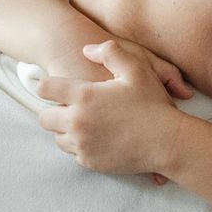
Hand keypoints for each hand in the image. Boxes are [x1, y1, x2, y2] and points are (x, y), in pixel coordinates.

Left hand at [35, 40, 187, 177]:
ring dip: (67, 131)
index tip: (55, 88)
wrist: (167, 143)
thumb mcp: (136, 68)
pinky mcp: (90, 162)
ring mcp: (82, 144)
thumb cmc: (153, 104)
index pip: (45, 89)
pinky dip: (82, 147)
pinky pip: (75, 154)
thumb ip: (110, 52)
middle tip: (71, 109)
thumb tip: (86, 50)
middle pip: (44, 119)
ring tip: (87, 124)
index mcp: (84, 96)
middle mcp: (77, 122)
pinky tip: (98, 139)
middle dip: (54, 112)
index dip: (48, 86)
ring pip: (58, 138)